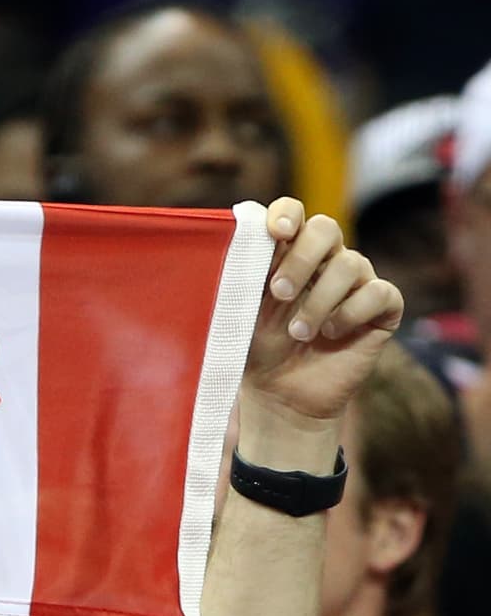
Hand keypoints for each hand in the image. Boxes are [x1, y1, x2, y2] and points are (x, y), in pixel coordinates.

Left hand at [240, 198, 404, 435]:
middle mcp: (327, 261)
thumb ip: (242, 280)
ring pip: (351, 264)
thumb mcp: (244, 317)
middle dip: (301, 258)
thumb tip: (232, 246)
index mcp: (290, 255)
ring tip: (300, 333)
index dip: (287, 214)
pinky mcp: (382, 308)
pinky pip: (379, 293)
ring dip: (320, 300)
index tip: (276, 232)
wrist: (283, 400)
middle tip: (279, 293)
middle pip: (326, 229)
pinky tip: (332, 335)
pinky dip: (351, 313)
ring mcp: (357, 283)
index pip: (294, 214)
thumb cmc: (261, 355)